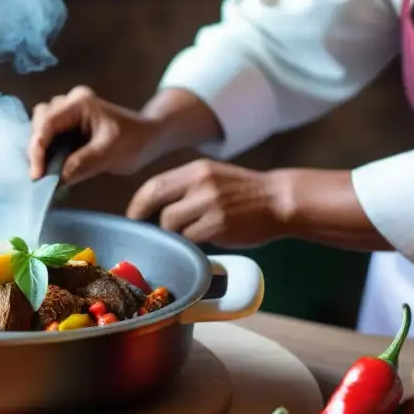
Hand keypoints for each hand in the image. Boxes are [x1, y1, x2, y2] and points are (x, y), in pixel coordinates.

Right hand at [28, 86, 164, 184]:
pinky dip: (46, 152)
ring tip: (43, 173)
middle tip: (39, 176)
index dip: (38, 150)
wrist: (149, 138)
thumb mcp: (110, 154)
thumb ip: (82, 164)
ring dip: (39, 150)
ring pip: (40, 128)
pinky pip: (49, 136)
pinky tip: (48, 169)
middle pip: (39, 122)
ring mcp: (68, 112)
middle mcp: (70, 102)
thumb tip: (56, 178)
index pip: (48, 123)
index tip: (37, 176)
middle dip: (36, 149)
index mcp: (80, 102)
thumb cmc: (135, 141)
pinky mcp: (69, 125)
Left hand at [126, 159, 286, 246]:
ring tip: (188, 235)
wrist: (279, 200)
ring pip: (171, 224)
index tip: (133, 217)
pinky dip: (191, 243)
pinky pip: (190, 239)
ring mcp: (210, 204)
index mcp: (196, 170)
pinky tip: (202, 241)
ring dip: (174, 234)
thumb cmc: (243, 192)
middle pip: (157, 204)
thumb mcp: (213, 176)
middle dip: (149, 221)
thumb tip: (154, 209)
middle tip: (149, 233)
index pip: (154, 185)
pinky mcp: (219, 225)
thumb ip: (185, 187)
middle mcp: (201, 183)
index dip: (138, 204)